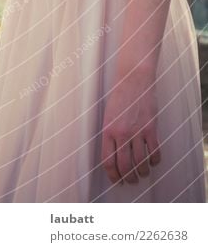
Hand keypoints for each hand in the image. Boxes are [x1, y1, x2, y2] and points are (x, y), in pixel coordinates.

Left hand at [101, 69, 160, 184]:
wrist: (133, 79)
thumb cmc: (119, 96)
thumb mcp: (108, 115)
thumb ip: (110, 135)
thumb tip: (114, 156)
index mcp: (107, 131)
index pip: (108, 161)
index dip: (112, 175)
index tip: (117, 181)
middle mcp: (121, 133)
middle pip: (125, 166)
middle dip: (128, 178)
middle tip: (131, 181)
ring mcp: (137, 132)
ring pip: (140, 163)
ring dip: (142, 172)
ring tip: (143, 174)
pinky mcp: (151, 129)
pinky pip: (154, 152)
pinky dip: (155, 161)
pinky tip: (153, 162)